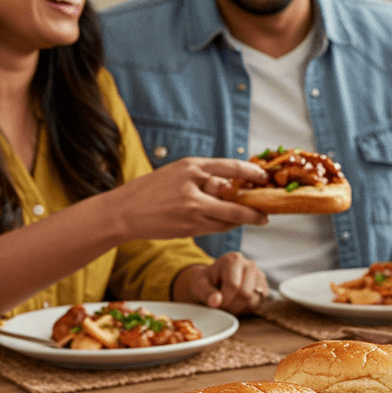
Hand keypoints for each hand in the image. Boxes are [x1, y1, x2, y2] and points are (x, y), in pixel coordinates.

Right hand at [110, 157, 268, 241]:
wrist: (123, 212)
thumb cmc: (149, 192)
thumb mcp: (176, 174)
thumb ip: (201, 177)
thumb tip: (231, 182)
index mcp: (191, 166)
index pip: (230, 166)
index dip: (252, 172)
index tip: (264, 177)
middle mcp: (194, 184)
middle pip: (235, 193)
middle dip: (255, 201)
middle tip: (268, 204)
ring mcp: (193, 207)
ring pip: (230, 214)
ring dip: (247, 217)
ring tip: (259, 218)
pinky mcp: (190, 226)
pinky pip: (218, 226)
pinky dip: (229, 225)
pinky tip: (235, 224)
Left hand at [174, 253, 268, 313]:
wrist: (214, 281)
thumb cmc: (207, 281)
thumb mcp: (199, 285)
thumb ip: (206, 292)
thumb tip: (216, 302)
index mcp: (234, 259)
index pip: (233, 286)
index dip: (224, 300)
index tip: (215, 303)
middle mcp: (250, 265)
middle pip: (245, 294)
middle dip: (231, 306)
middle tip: (221, 306)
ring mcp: (259, 276)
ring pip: (254, 301)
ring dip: (239, 308)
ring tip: (228, 304)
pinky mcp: (264, 287)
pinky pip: (258, 304)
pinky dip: (246, 309)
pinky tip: (236, 303)